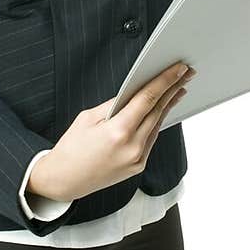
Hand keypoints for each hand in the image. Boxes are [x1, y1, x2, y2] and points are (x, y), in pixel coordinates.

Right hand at [26, 60, 195, 201]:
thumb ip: (114, 104)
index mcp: (118, 131)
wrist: (64, 180)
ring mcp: (137, 158)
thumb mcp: (88, 118)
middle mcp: (132, 146)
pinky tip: (161, 111)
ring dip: (168, 105)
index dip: (165, 81)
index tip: (177, 69)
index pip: (148, 99)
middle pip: (158, 111)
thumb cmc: (71, 149)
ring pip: (157, 125)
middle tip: (184, 74)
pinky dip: (156, 122)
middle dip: (172, 89)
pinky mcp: (138, 166)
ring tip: (178, 89)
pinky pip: (151, 138)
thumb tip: (133, 94)